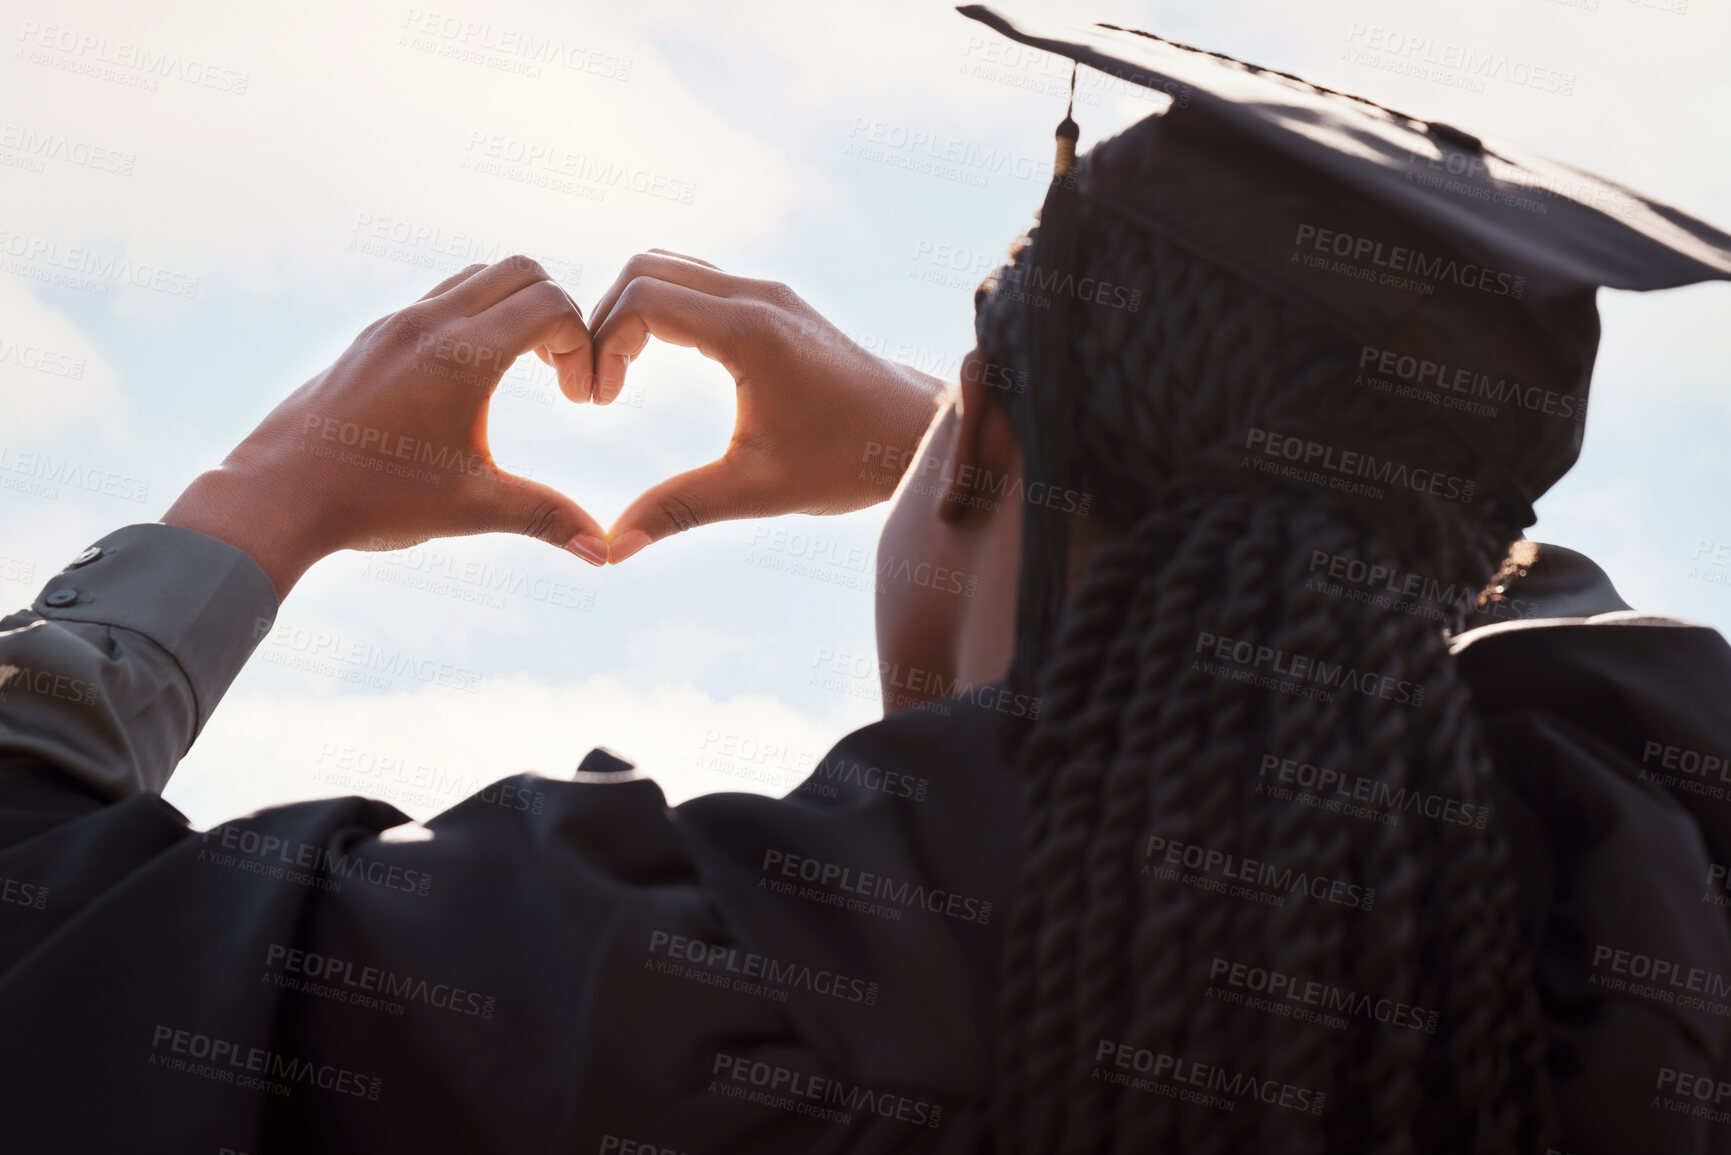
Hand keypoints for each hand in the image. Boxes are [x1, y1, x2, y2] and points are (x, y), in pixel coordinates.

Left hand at [163, 257, 608, 598]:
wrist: (279, 494)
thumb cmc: (375, 500)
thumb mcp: (472, 508)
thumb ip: (545, 517)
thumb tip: (603, 553)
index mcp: (462, 355)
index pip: (551, 305)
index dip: (582, 344)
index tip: (578, 399)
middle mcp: (430, 322)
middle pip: (522, 271)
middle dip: (556, 313)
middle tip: (557, 374)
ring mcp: (397, 323)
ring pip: (478, 276)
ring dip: (513, 308)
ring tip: (520, 371)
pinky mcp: (374, 335)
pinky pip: (440, 297)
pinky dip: (474, 316)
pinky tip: (468, 380)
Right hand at [586, 250, 945, 562]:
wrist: (920, 434)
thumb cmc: (849, 462)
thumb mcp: (758, 491)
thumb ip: (679, 509)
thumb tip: (612, 549)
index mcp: (749, 332)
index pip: (642, 300)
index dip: (601, 344)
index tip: (599, 403)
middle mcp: (757, 297)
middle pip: (644, 269)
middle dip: (604, 322)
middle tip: (597, 390)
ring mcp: (768, 293)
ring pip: (669, 268)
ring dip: (630, 311)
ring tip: (619, 376)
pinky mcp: (775, 304)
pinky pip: (697, 281)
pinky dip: (661, 307)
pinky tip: (655, 363)